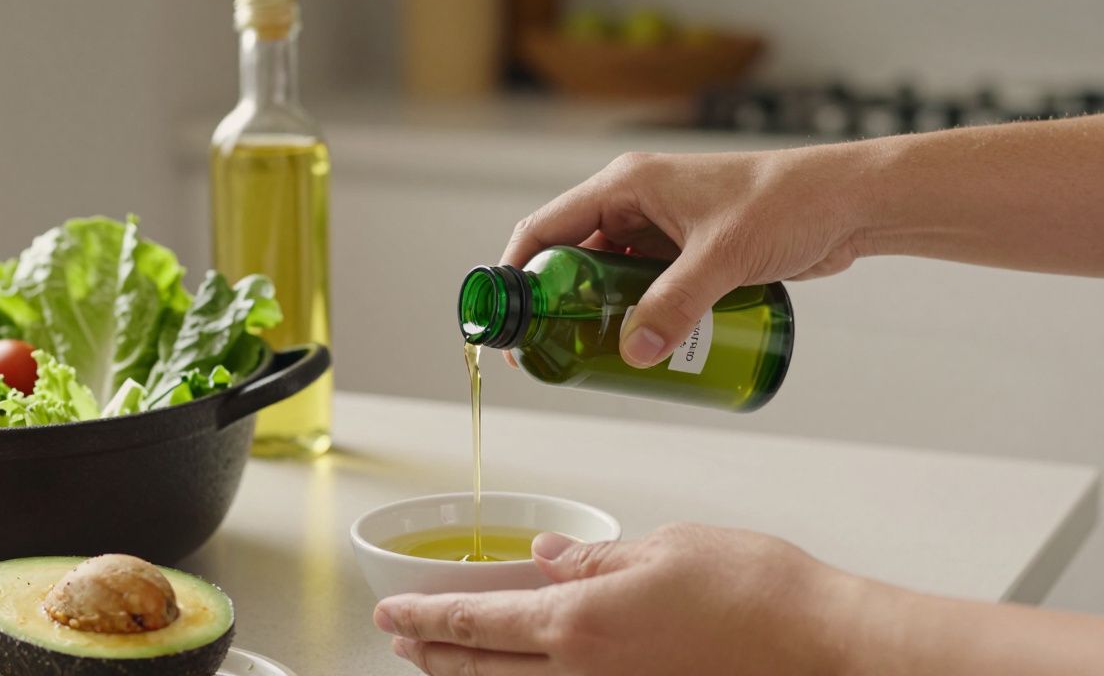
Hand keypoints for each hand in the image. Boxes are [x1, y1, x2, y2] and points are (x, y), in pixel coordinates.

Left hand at [373, 523, 861, 675]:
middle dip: (433, 654)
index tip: (390, 613)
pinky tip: (524, 671)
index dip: (424, 618)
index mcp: (580, 623)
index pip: (476, 623)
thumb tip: (545, 558)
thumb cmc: (755, 592)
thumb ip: (592, 561)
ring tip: (445, 659)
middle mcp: (585, 675)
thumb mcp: (662, 548)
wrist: (822, 647)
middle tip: (403, 638)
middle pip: (482, 671)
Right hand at [500, 147, 869, 367]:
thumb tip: (635, 353)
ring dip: (598, 315)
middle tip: (555, 353)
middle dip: (559, 306)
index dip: (517, 276)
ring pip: (607, 277)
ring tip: (594, 358)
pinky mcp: (686, 252)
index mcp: (627, 185)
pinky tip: (637, 347)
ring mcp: (661, 229)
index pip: (546, 229)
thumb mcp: (723, 258)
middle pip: (571, 258)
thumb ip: (676, 305)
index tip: (509, 325)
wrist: (849, 204)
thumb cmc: (790, 203)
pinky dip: (633, 315)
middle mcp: (636, 203)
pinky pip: (642, 287)